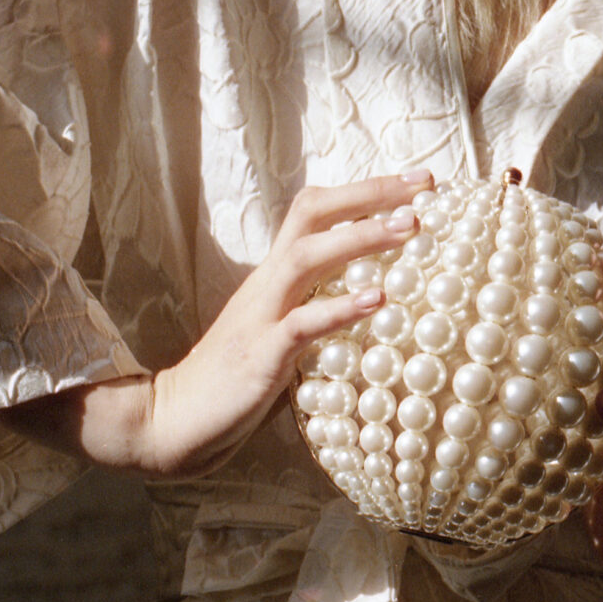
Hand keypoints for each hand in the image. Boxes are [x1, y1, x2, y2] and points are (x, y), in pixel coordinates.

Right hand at [2, 173, 431, 477]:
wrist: (177, 418)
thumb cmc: (238, 379)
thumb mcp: (283, 332)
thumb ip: (318, 310)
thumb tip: (378, 304)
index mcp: (274, 274)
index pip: (316, 212)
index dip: (365, 191)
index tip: (417, 183)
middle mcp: (268, 283)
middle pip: (313, 214)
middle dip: (370, 193)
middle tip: (425, 185)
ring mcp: (262, 315)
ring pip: (308, 256)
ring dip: (361, 237)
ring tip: (410, 227)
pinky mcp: (260, 353)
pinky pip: (302, 322)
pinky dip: (341, 307)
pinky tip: (378, 298)